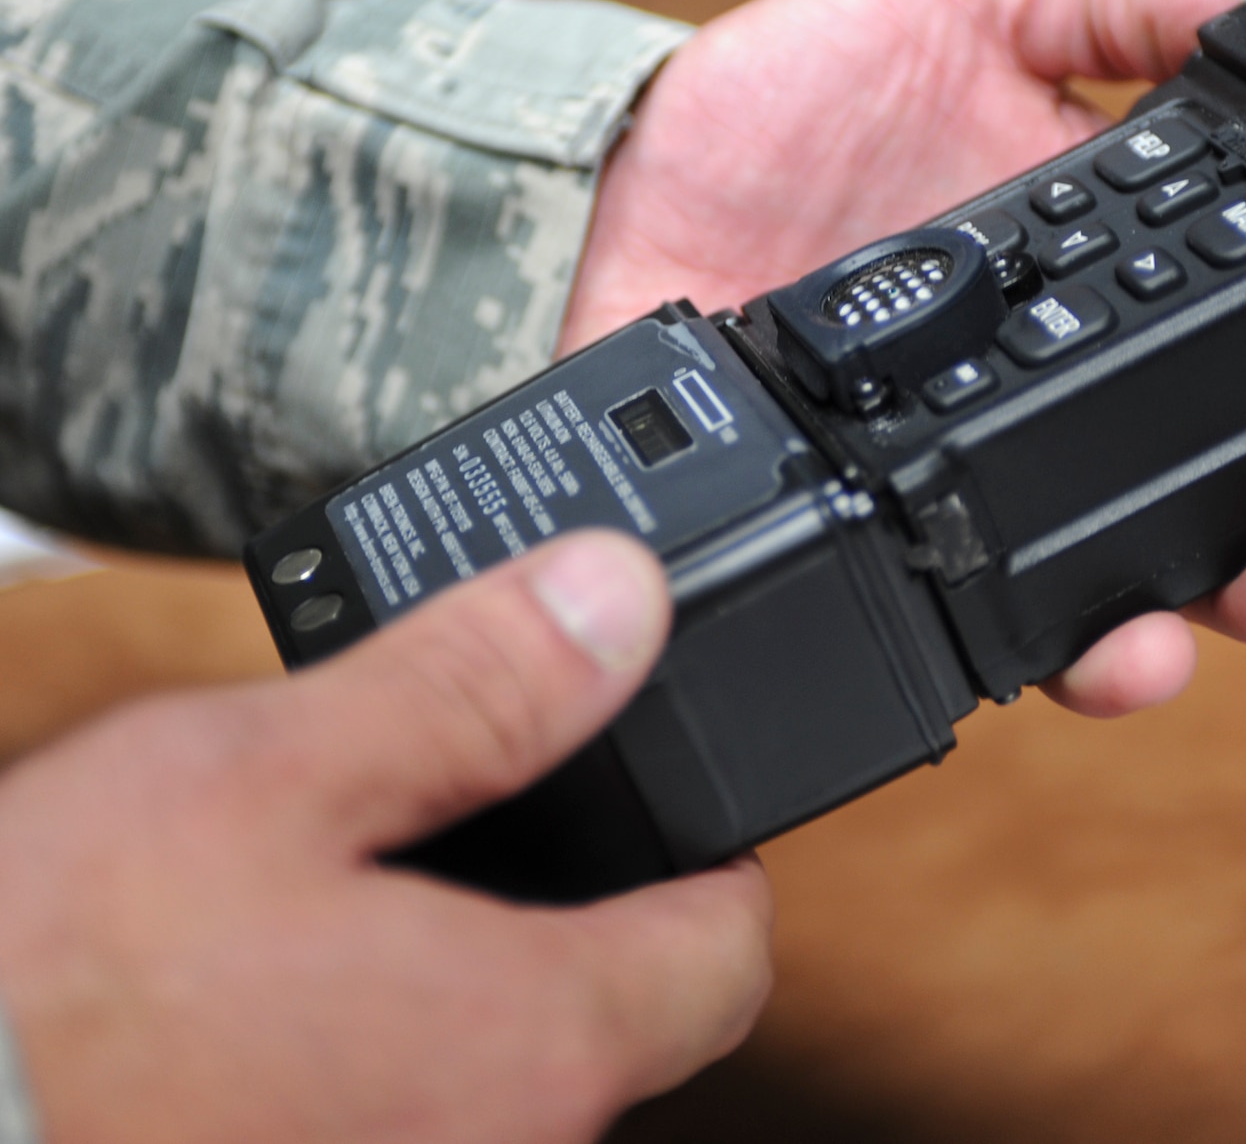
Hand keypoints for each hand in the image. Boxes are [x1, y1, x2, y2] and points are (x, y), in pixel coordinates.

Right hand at [0, 533, 768, 1143]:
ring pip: (501, 1066)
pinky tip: (274, 974)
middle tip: (500, 811)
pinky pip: (397, 1105)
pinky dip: (371, 1036)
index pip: (728, 952)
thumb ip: (471, 689)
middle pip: (619, 1013)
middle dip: (579, 910)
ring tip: (363, 878)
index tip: (676, 803)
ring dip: (462, 972)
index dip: (715, 861)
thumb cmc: (48, 993)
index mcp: (531, 1036)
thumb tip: (619, 601)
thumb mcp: (266, 779)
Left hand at [573, 0, 1245, 715]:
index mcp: (1116, 275)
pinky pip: (1019, 631)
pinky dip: (1089, 650)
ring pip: (1175, 577)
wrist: (612, 203)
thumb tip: (1229, 0)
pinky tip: (1124, 644)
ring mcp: (1005, 489)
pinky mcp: (919, 555)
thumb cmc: (773, 112)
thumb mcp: (947, 4)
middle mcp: (1080, 398)